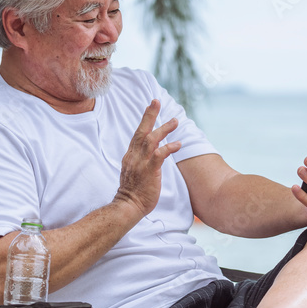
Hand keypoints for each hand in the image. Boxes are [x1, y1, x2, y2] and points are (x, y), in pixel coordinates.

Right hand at [114, 100, 180, 217]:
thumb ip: (140, 159)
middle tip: (156, 102)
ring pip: (151, 140)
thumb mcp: (134, 170)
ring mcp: (140, 163)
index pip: (137, 133)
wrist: (128, 206)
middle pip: (141, 131)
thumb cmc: (133, 190)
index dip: (145, 119)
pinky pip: (159, 156)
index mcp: (131, 155)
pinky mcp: (149, 172)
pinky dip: (168, 148)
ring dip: (163, 129)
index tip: (151, 106)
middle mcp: (134, 156)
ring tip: (175, 121)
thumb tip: (150, 151)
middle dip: (149, 115)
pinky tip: (178, 144)